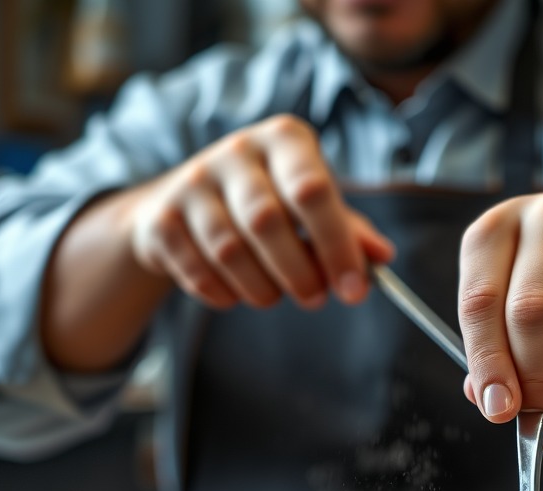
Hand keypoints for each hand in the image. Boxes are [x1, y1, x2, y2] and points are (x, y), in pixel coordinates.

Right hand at [129, 115, 393, 309]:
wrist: (179, 206)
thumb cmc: (264, 203)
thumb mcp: (309, 207)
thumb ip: (346, 231)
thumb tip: (382, 258)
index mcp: (284, 140)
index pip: (312, 191)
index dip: (336, 246)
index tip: (354, 291)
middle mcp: (236, 151)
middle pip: (268, 222)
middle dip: (298, 273)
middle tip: (314, 298)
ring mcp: (192, 182)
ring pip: (229, 251)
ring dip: (261, 289)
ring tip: (273, 294)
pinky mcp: (160, 219)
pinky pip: (198, 272)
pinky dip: (224, 295)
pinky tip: (235, 291)